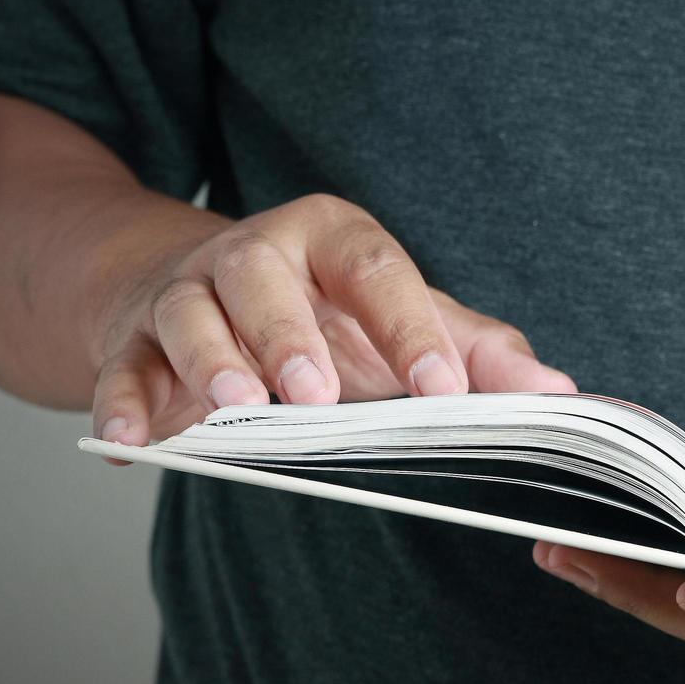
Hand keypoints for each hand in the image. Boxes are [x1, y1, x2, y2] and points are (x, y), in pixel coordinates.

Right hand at [92, 193, 573, 455]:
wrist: (216, 294)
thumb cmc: (331, 314)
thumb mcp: (407, 320)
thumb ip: (477, 352)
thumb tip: (558, 393)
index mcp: (336, 238)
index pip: (378, 270)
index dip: (410, 327)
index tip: (442, 387)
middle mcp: (260, 251)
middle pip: (266, 276)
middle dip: (291, 333)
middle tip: (317, 394)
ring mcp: (191, 288)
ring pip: (191, 310)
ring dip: (212, 359)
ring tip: (237, 407)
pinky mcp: (136, 335)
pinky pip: (126, 362)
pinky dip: (125, 401)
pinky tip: (136, 444)